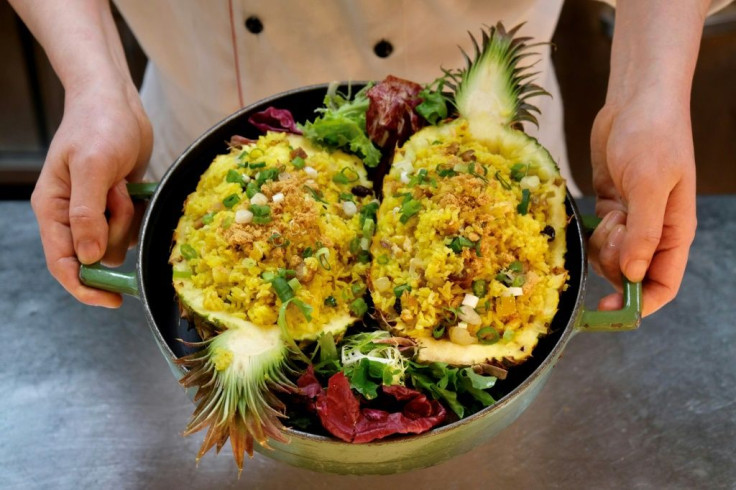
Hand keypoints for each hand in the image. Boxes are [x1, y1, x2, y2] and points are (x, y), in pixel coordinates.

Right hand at [31, 80, 152, 306]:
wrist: (117, 100)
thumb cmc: (99, 125)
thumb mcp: (91, 167)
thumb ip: (87, 214)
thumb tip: (89, 258)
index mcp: (53, 209)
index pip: (63, 263)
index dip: (84, 287)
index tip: (112, 301)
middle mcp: (73, 215)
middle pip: (96, 255)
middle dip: (115, 233)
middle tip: (120, 197)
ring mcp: (97, 211)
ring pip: (119, 243)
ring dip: (129, 219)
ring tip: (124, 185)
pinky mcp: (120, 204)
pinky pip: (134, 227)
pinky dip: (139, 213)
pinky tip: (135, 188)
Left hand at [588, 93, 696, 316]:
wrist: (635, 101)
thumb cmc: (652, 136)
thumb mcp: (649, 184)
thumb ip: (644, 231)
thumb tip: (635, 275)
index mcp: (675, 231)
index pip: (664, 283)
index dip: (642, 303)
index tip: (613, 311)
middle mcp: (654, 231)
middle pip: (630, 274)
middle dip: (614, 265)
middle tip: (612, 230)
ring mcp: (631, 219)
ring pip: (609, 257)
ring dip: (601, 245)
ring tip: (609, 212)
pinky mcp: (610, 206)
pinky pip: (597, 236)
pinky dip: (592, 232)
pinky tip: (596, 210)